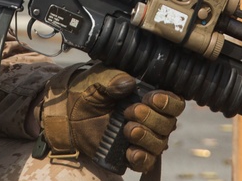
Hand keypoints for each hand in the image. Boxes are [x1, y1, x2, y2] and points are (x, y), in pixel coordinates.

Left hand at [40, 63, 184, 173]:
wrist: (67, 113)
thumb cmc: (86, 91)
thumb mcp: (97, 79)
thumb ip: (113, 78)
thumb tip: (128, 82)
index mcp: (148, 96)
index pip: (174, 102)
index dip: (168, 102)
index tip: (151, 99)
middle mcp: (151, 118)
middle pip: (169, 124)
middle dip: (152, 119)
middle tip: (129, 112)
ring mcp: (142, 137)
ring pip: (160, 143)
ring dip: (147, 137)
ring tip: (127, 129)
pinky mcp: (131, 154)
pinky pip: (147, 162)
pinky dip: (142, 158)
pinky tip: (130, 152)